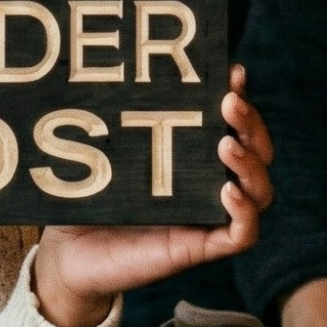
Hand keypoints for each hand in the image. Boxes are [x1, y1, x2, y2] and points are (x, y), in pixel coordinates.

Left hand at [32, 68, 274, 326]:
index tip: (231, 72)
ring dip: (251, 165)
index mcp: (187, 156)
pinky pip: (240, 235)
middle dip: (251, 124)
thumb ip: (104, 121)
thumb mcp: (95, 154)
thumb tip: (98, 72)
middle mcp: (204, 184)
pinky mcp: (197, 249)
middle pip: (254, 153)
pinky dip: (244, 214)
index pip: (227, 124)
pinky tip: (227, 193)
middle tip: (230, 101)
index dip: (237, 98)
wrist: (68, 255)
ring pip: (258, 192)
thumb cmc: (83, 199)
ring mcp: (206, 216)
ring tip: (227, 144)